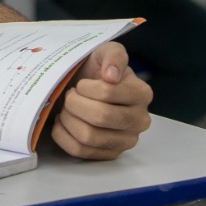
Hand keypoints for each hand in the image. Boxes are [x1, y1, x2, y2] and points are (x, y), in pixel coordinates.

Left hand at [51, 42, 152, 160]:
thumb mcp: (106, 51)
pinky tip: (64, 122)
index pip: (107, 93)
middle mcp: (140, 120)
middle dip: (75, 103)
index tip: (82, 84)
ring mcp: (126, 141)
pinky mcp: (109, 155)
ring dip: (68, 119)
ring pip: (88, 136)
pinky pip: (80, 151)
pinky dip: (63, 135)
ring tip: (67, 108)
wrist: (85, 87)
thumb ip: (113, 55)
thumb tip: (112, 76)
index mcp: (142, 93)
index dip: (86, 88)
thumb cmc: (97, 69)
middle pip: (99, 117)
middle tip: (70, 95)